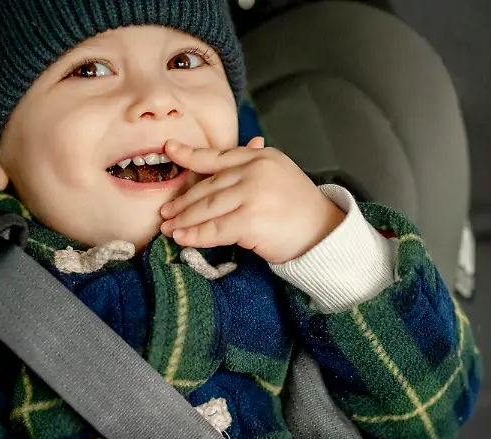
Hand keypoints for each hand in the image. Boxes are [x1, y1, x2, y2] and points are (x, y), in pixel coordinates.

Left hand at [159, 137, 345, 264]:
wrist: (324, 232)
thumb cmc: (300, 207)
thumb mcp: (279, 174)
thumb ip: (254, 163)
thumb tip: (237, 148)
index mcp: (260, 157)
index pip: (218, 156)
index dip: (190, 154)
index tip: (169, 148)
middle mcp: (254, 171)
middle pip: (208, 186)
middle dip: (183, 201)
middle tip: (166, 212)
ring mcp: (251, 195)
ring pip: (207, 208)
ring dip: (184, 220)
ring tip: (169, 227)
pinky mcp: (250, 221)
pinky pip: (215, 230)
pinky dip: (195, 236)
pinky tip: (182, 239)